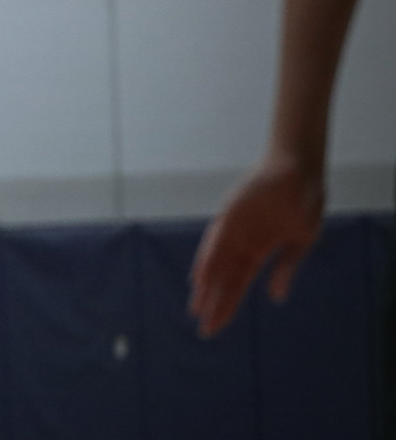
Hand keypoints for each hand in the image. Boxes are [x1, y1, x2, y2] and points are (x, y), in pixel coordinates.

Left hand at [189, 152, 324, 336]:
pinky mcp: (230, 215)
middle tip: (203, 329)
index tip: (216, 327)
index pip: (237, 284)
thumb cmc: (303, 202)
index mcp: (258, 250)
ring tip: (197, 308)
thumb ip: (286, 267)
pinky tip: (200, 277)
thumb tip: (276, 298)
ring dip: (206, 286)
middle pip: (223, 279)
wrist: (300, 170)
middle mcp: (241, 243)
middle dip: (214, 303)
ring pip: (215, 263)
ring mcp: (233, 229)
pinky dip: (208, 259)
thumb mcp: (299, 241)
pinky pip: (216, 241)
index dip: (227, 305)